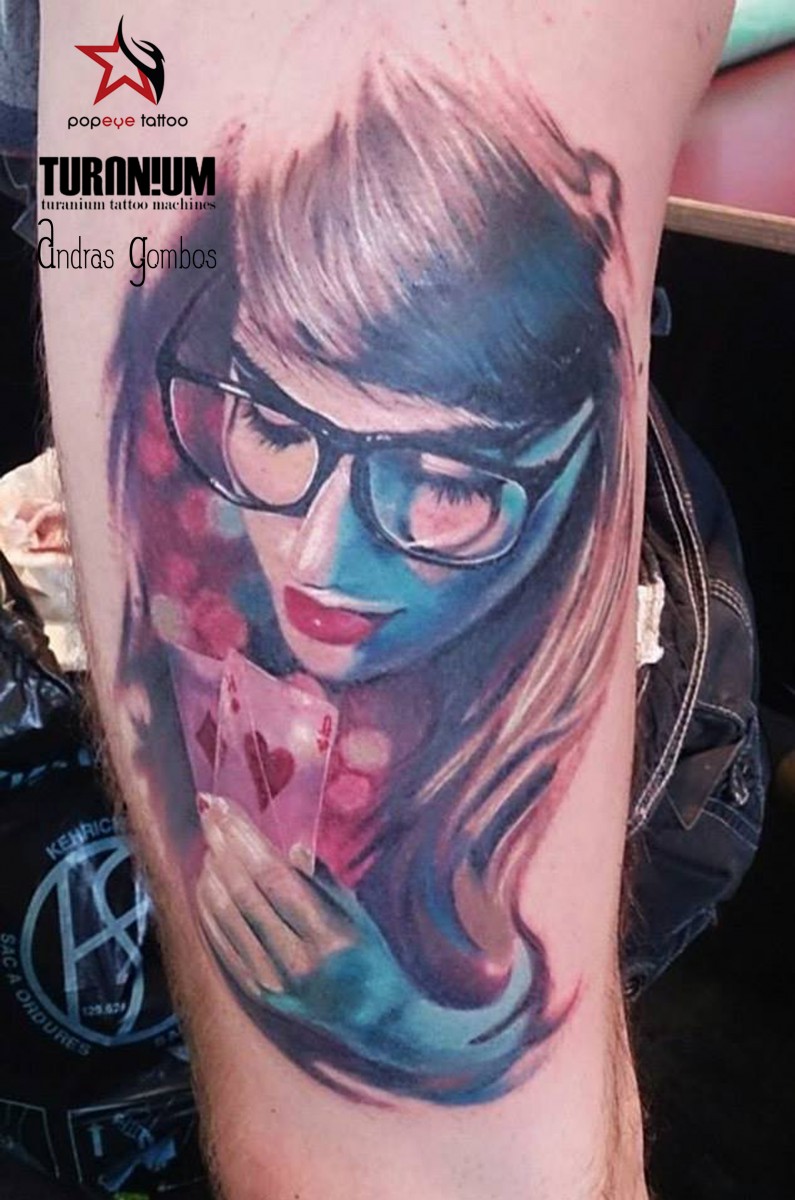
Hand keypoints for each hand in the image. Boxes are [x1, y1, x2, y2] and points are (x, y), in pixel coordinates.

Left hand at [194, 792, 412, 1034]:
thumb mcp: (358, 914)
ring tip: (211, 842)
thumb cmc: (371, 956)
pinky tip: (206, 883)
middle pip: (246, 894)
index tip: (227, 808)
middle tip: (210, 813)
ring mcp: (273, 982)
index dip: (245, 839)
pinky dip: (209, 909)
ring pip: (228, 917)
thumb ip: (324, 881)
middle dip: (224, 846)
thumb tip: (293, 847)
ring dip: (213, 874)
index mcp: (328, 937)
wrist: (376, 1020)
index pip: (274, 878)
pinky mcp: (258, 994)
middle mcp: (296, 962)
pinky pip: (223, 944)